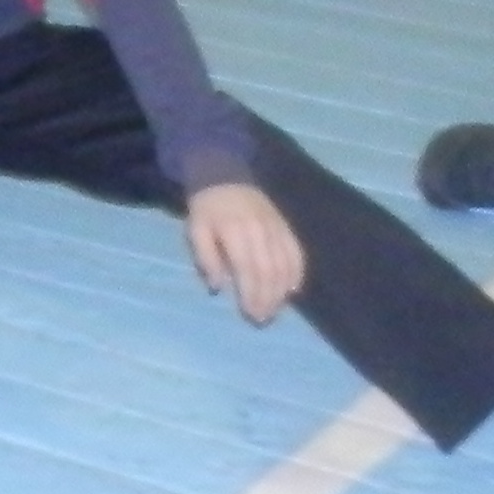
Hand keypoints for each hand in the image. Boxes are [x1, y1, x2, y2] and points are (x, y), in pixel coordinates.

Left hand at [182, 182, 302, 325]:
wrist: (225, 175)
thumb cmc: (207, 209)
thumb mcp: (196, 230)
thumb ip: (206, 259)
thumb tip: (218, 288)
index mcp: (235, 232)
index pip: (247, 269)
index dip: (251, 294)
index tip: (250, 314)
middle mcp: (259, 231)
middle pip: (269, 271)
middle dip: (267, 298)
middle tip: (263, 318)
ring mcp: (275, 228)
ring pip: (285, 264)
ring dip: (282, 291)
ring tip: (276, 309)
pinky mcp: (285, 226)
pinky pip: (296, 251)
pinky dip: (297, 272)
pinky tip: (293, 289)